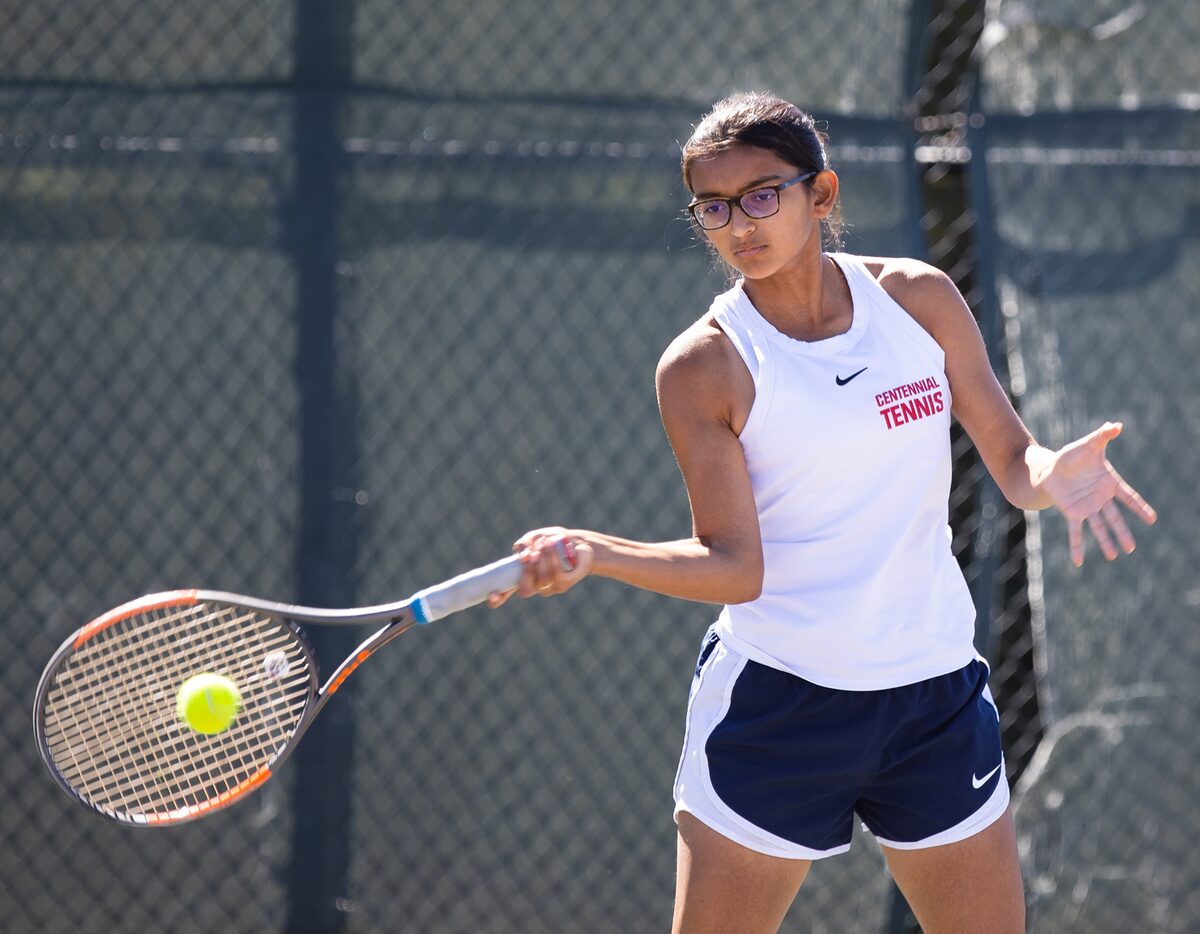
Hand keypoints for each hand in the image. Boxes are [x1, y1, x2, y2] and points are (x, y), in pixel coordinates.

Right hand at [487, 527, 593, 606]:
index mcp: (522, 578)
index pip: (504, 595)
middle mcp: (535, 586)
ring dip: (542, 560)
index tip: (492, 593)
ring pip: (542, 580)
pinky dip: (552, 558)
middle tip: (530, 554)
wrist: (579, 544)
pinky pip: (556, 575)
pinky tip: (551, 546)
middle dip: (527, 570)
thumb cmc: (554, 541)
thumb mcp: (535, 539)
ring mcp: (550, 587)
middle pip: (524, 589)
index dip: (496, 599)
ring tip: (543, 543)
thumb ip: (524, 545)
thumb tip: (520, 551)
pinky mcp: (565, 583)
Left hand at [1035, 422, 1156, 566]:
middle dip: (1123, 532)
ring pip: (1099, 527)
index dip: (1139, 507)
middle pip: (1114, 518)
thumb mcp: (1088, 444)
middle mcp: (1100, 499)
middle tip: (1132, 548)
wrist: (1050, 467)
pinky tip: (1079, 562)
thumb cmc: (1071, 456)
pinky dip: (1077, 546)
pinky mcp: (1072, 512)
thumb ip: (1102, 436)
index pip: (1128, 497)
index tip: (1152, 519)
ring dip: (1106, 542)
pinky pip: (1075, 531)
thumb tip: (1116, 425)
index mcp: (1109, 483)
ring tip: (1114, 556)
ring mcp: (1086, 507)